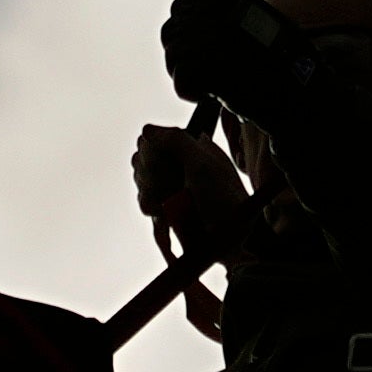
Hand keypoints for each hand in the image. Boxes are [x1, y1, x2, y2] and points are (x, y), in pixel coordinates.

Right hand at [132, 122, 256, 259]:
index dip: (153, 153)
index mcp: (192, 148)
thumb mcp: (204, 165)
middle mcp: (180, 164)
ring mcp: (173, 186)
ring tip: (170, 204)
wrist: (230, 242)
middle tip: (173, 187)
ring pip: (141, 181)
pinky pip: (145, 202)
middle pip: (142, 160)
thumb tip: (147, 130)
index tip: (165, 166)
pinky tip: (163, 214)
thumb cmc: (225, 202)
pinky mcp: (168, 207)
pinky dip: (151, 207)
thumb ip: (176, 140)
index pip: (153, 139)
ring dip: (151, 194)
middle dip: (152, 176)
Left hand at [157, 0, 284, 109]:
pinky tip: (213, 93)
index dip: (189, 32)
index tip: (212, 46)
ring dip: (187, 75)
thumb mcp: (252, 12)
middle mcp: (224, 13)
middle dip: (183, 56)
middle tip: (213, 70)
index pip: (180, 8)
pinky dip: (193, 92)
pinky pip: (181, 80)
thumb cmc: (280, 57)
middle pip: (170, 33)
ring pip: (173, 57)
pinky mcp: (216, 71)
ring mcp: (219, 41)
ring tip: (214, 81)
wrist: (305, 96)